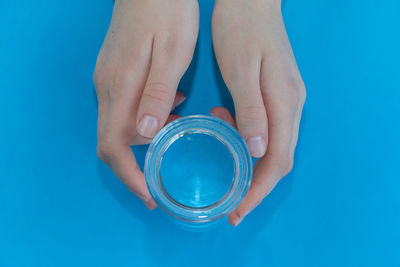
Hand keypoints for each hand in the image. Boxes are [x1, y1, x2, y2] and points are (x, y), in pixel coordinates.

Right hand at [94, 0, 198, 209]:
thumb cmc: (167, 14)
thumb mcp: (172, 54)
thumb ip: (156, 94)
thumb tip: (144, 135)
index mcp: (120, 88)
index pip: (112, 146)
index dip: (129, 176)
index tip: (149, 194)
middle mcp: (107, 88)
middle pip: (111, 142)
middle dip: (134, 167)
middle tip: (162, 177)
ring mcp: (108, 80)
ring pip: (118, 126)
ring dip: (142, 142)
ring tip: (174, 140)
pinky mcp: (116, 72)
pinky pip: (125, 108)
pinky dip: (144, 120)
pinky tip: (170, 110)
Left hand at [211, 0, 305, 224]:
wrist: (251, 1)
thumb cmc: (242, 31)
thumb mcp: (242, 70)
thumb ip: (251, 110)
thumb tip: (257, 151)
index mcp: (284, 103)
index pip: (277, 161)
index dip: (258, 191)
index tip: (238, 210)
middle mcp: (292, 106)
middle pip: (279, 159)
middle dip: (256, 186)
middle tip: (231, 203)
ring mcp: (287, 99)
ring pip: (274, 146)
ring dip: (251, 164)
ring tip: (223, 162)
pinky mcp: (278, 93)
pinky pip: (268, 129)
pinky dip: (248, 141)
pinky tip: (226, 126)